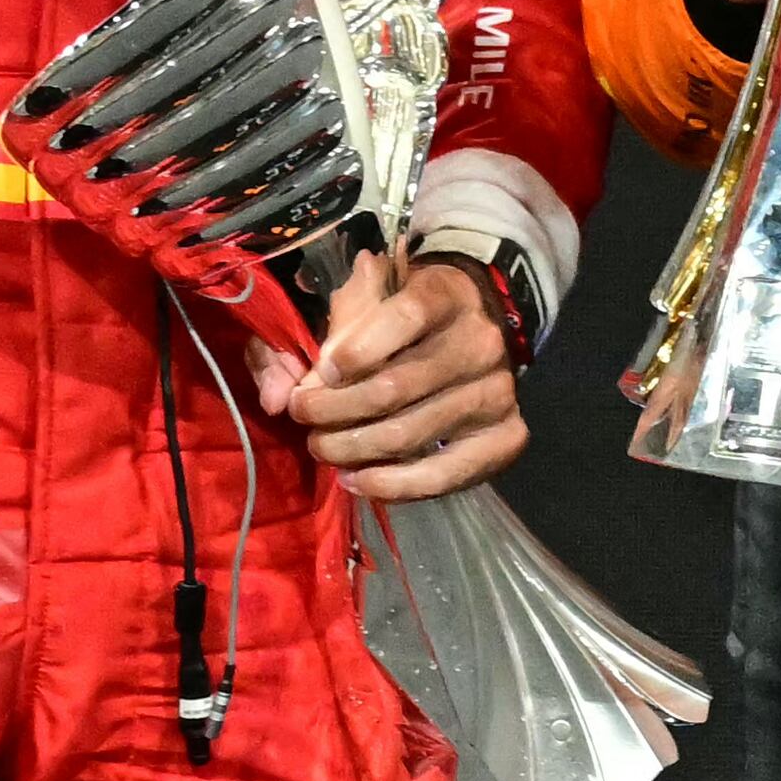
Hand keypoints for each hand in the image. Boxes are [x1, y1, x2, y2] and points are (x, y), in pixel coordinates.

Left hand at [259, 243, 525, 500]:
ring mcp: (497, 392)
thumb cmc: (397, 318)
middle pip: (394, 388)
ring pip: (408, 434)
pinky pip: (444, 475)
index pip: (405, 317)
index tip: (320, 372)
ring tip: (321, 447)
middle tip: (302, 415)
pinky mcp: (505, 437)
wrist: (471, 328)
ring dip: (350, 449)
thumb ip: (305, 340)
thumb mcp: (355, 306)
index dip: (355, 349)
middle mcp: (480, 342)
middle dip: (331, 410)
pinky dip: (392, 486)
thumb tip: (274, 397)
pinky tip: (356, 480)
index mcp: (445, 294)